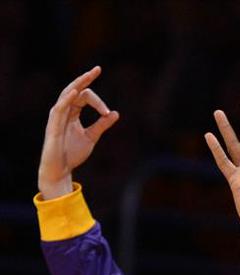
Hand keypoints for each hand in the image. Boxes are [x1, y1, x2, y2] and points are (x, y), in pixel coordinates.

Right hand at [38, 66, 119, 199]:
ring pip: (67, 95)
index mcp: (72, 112)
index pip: (84, 97)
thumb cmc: (73, 153)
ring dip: (78, 85)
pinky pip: (59, 109)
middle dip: (86, 79)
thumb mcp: (92, 137)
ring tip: (88, 75)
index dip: (99, 102)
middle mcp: (63, 111)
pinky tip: (76, 92)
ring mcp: (57, 117)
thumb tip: (115, 113)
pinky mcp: (54, 125)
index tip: (108, 113)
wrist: (61, 169)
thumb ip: (102, 125)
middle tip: (98, 69)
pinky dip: (67, 99)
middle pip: (75, 90)